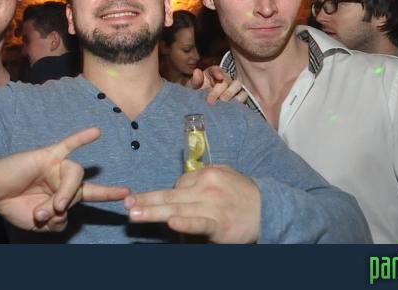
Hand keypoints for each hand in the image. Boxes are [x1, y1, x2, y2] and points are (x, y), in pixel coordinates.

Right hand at [0, 127, 129, 231]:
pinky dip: (82, 139)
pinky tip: (96, 133)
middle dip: (62, 208)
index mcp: (65, 195)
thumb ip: (55, 222)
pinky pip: (68, 145)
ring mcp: (57, 166)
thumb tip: (63, 210)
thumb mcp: (37, 224)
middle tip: (43, 215)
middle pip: (79, 192)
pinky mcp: (47, 155)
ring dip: (64, 194)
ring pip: (75, 176)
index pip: (92, 194)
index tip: (129, 197)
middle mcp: (65, 179)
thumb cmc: (14, 205)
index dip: (109, 195)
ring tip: (50, 206)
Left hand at [123, 165, 260, 242]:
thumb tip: (181, 183)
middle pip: (170, 194)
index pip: (177, 185)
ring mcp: (211, 206)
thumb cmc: (244, 194)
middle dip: (146, 200)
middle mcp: (206, 187)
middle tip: (127, 204)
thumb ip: (202, 176)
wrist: (271, 209)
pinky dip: (185, 223)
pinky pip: (199, 223)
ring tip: (134, 214)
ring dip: (153, 211)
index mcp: (205, 174)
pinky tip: (172, 223)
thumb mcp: (224, 175)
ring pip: (177, 208)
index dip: (165, 196)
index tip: (153, 203)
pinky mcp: (219, 224)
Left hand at [187, 66, 246, 104]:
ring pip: (237, 85)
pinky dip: (239, 99)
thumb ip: (195, 80)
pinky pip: (243, 95)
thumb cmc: (198, 94)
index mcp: (212, 74)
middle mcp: (224, 78)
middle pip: (225, 79)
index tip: (218, 77)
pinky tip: (232, 106)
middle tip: (209, 101)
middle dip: (218, 90)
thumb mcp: (193, 87)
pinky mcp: (238, 96)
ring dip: (230, 93)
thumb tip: (197, 71)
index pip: (216, 69)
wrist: (203, 106)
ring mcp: (232, 87)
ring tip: (222, 102)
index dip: (217, 72)